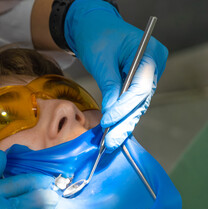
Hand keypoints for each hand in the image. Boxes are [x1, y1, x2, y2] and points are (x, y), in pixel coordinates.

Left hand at [64, 0, 167, 151]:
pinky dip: (122, 115)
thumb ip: (109, 85)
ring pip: (137, 104)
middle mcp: (154, 66)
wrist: (94, 27)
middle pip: (141, 100)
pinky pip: (132, 101)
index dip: (124, 107)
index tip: (108, 120)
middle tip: (111, 142)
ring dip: (124, 123)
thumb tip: (111, 112)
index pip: (140, 88)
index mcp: (151, 54)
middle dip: (125, 122)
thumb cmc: (97, 36)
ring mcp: (148, 74)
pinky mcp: (137, 82)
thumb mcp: (102, 60)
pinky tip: (114, 130)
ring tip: (111, 141)